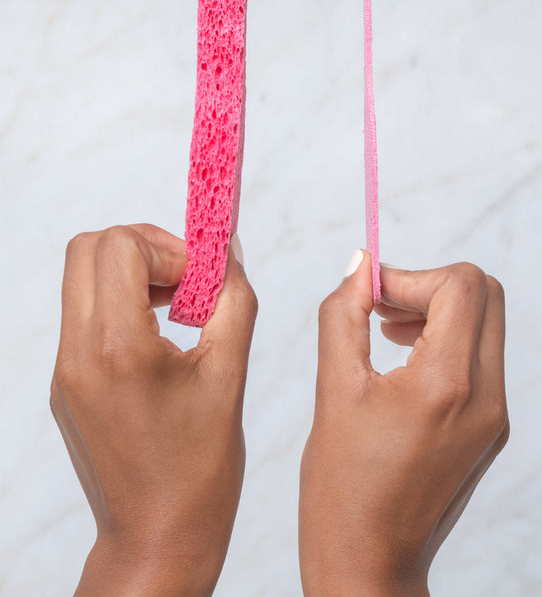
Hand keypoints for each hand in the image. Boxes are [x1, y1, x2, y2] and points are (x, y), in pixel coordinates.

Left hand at [50, 225, 257, 595]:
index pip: (119, 246)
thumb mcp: (230, 374)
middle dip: (143, 248)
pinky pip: (84, 316)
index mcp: (117, 349)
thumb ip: (234, 301)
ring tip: (177, 307)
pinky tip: (159, 336)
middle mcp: (77, 354)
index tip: (201, 276)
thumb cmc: (200, 469)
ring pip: (82, 279)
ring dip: (132, 274)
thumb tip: (228, 253)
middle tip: (185, 280)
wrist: (157, 538)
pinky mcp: (66, 384)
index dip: (167, 246)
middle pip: (88, 249)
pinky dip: (121, 304)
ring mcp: (64, 371)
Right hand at [299, 252, 507, 595]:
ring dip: (439, 310)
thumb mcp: (333, 388)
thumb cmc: (341, 483)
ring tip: (388, 331)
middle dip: (429, 286)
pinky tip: (405, 359)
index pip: (461, 285)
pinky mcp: (491, 428)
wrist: (369, 560)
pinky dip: (447, 340)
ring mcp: (496, 416)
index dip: (410, 275)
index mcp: (447, 385)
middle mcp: (487, 397)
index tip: (370, 294)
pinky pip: (481, 358)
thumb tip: (360, 264)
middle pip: (485, 295)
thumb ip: (343, 314)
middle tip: (381, 307)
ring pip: (486, 323)